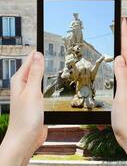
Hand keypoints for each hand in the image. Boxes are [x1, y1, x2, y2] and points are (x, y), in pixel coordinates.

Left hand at [0, 51, 46, 165]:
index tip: (45, 41)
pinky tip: (51, 83)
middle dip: (41, 59)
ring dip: (44, 71)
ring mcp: (30, 94)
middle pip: (33, 68)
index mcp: (20, 80)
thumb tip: (38, 55)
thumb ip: (36, 73)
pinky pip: (42, 87)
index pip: (30, 60)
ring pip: (38, 77)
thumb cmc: (26, 118)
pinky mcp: (36, 102)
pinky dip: (47, 82)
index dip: (38, 52)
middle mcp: (24, 85)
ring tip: (51, 62)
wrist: (25, 138)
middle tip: (51, 50)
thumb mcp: (33, 91)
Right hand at [112, 18, 126, 165]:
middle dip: (125, 39)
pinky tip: (121, 61)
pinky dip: (123, 62)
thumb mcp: (122, 97)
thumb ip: (122, 77)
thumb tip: (119, 58)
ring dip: (124, 49)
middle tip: (122, 25)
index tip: (123, 23)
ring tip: (121, 38)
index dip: (125, 37)